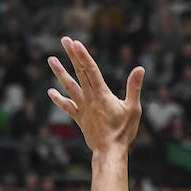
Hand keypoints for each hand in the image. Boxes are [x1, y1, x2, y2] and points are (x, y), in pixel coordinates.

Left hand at [48, 37, 144, 154]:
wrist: (109, 150)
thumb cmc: (124, 130)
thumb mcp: (134, 108)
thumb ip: (134, 87)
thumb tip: (140, 68)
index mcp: (102, 94)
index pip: (91, 70)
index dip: (83, 56)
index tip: (76, 43)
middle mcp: (89, 98)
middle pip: (79, 73)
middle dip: (71, 56)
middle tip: (65, 40)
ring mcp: (82, 107)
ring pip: (69, 86)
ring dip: (59, 72)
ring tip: (50, 59)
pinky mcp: (80, 118)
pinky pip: (67, 106)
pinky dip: (58, 98)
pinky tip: (50, 91)